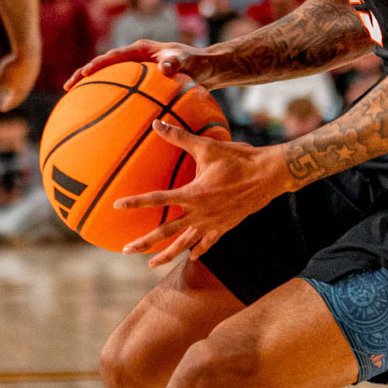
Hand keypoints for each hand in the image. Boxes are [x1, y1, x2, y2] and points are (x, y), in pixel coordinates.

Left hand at [0, 45, 39, 112]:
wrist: (28, 53)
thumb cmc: (12, 67)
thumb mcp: (0, 81)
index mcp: (18, 91)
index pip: (12, 102)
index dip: (6, 106)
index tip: (1, 109)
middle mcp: (26, 87)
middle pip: (19, 97)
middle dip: (12, 101)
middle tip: (7, 103)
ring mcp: (30, 79)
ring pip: (23, 89)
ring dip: (17, 92)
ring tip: (11, 91)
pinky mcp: (33, 71)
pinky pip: (26, 80)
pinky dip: (21, 83)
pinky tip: (17, 78)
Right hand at [64, 40, 211, 93]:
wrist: (209, 68)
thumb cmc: (199, 62)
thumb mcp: (188, 61)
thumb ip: (176, 62)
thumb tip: (164, 68)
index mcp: (141, 50)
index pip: (113, 57)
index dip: (96, 66)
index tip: (82, 76)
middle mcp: (136, 58)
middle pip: (105, 67)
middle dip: (86, 76)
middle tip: (68, 88)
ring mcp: (139, 71)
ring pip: (113, 80)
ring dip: (96, 89)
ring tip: (79, 105)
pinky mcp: (145, 84)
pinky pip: (126, 92)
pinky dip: (116, 102)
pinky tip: (110, 120)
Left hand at [114, 122, 290, 267]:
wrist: (269, 175)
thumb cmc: (238, 158)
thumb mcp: (207, 146)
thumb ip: (179, 136)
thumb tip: (157, 122)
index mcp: (193, 194)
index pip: (157, 199)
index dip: (135, 202)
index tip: (117, 206)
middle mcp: (200, 213)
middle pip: (166, 232)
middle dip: (144, 243)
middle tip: (125, 250)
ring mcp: (213, 223)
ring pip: (185, 244)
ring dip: (166, 255)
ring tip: (150, 265)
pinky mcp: (225, 226)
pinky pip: (207, 242)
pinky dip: (198, 250)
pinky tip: (191, 258)